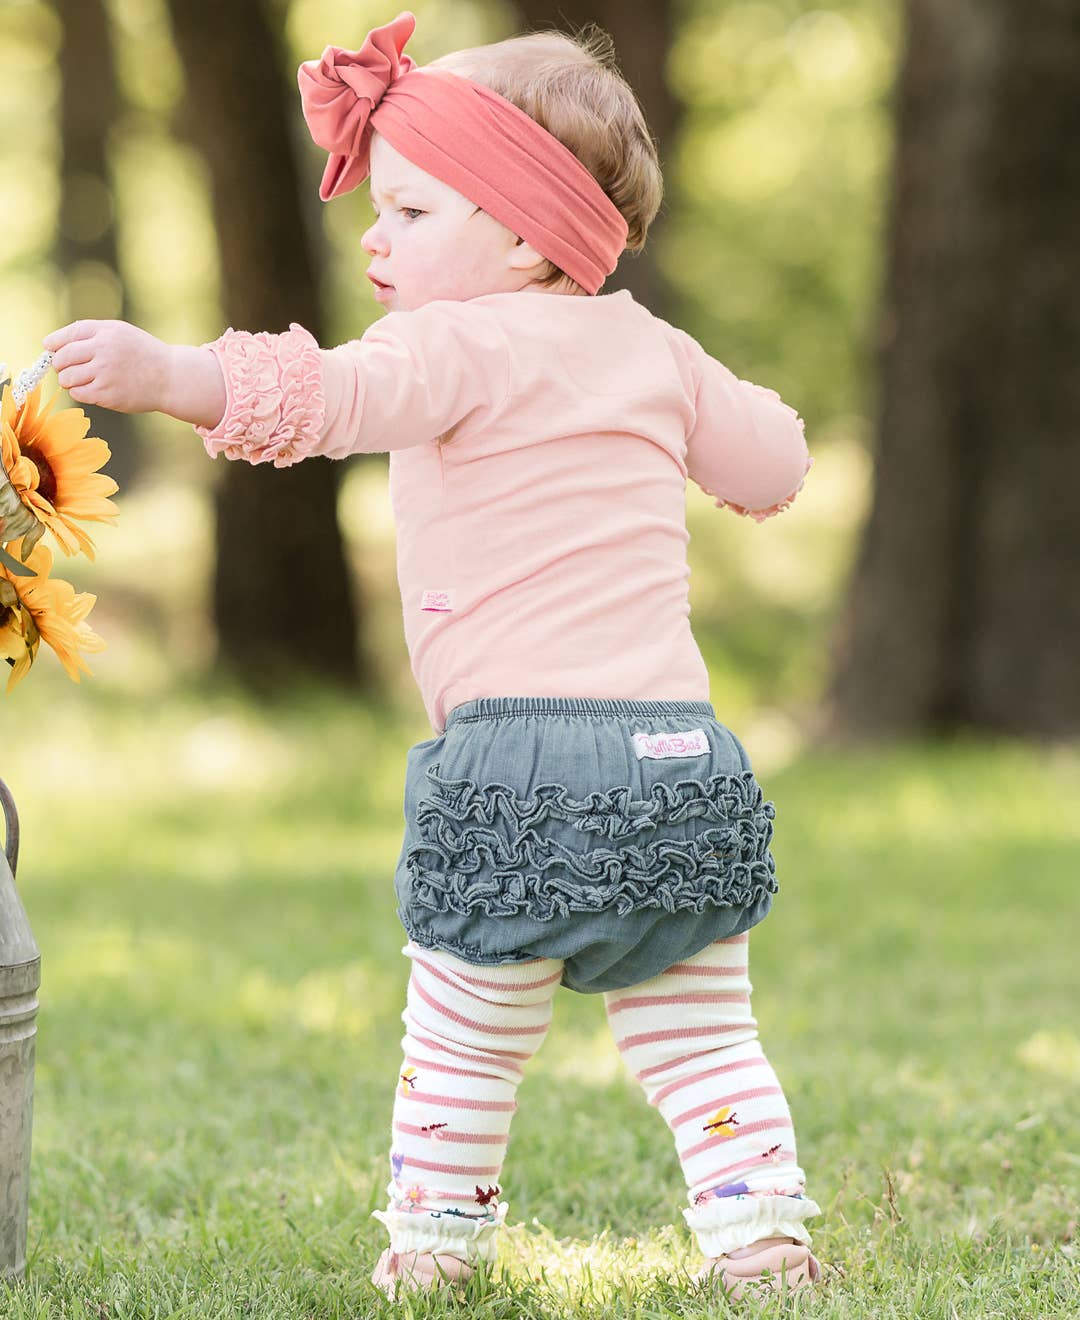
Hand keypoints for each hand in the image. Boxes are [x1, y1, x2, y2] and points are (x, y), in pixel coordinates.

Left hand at [42, 319, 171, 413]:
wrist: (171, 378)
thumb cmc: (144, 355)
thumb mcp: (122, 333)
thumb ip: (93, 333)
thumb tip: (55, 344)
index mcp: (106, 333)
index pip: (69, 335)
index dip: (55, 342)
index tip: (49, 347)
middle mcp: (104, 350)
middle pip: (63, 357)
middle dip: (60, 364)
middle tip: (68, 368)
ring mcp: (105, 373)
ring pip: (67, 377)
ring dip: (69, 380)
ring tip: (82, 379)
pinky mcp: (107, 394)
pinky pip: (78, 393)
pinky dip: (80, 392)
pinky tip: (92, 389)